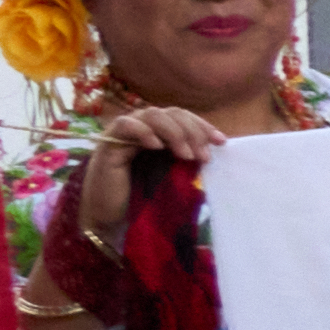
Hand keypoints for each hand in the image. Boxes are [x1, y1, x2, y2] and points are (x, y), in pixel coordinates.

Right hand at [66, 97, 218, 242]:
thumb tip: (213, 150)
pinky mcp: (108, 143)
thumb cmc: (142, 197)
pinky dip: (144, 132)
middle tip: (203, 157)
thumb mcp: (172, 174)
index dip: (203, 126)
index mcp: (157, 131)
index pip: (182, 116)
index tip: (221, 142)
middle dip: (192, 132)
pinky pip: (125, 125)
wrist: (110, 216)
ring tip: (185, 156)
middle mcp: (141, 126)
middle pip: (171, 113)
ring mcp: (124, 133)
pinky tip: (156, 147)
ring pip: (152, 114)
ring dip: (174, 132)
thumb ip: (186, 157)